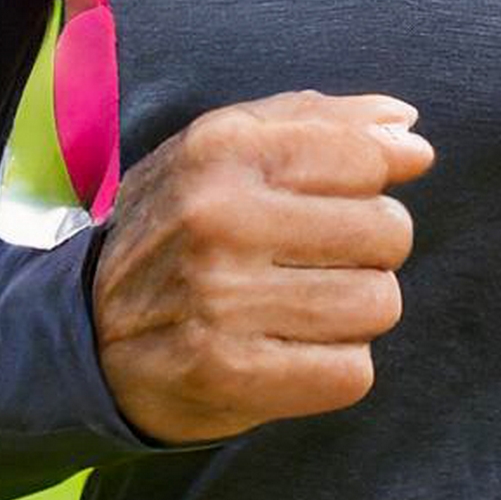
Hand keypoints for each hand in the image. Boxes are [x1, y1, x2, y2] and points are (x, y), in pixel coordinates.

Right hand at [89, 89, 433, 446]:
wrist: (87, 332)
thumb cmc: (182, 226)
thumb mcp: (229, 147)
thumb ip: (326, 124)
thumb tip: (413, 135)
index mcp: (223, 149)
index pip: (366, 158)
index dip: (373, 181)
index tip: (341, 198)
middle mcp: (219, 218)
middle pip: (388, 233)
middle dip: (371, 249)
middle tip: (319, 258)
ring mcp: (221, 300)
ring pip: (379, 304)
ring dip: (356, 310)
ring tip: (304, 305)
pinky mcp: (229, 375)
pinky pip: (352, 372)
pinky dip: (335, 367)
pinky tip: (292, 351)